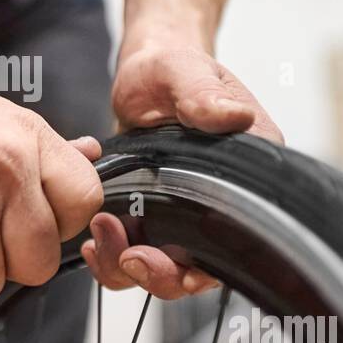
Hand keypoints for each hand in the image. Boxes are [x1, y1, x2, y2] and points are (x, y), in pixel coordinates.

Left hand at [82, 39, 282, 299]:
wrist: (145, 71)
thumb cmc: (173, 68)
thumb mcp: (186, 72)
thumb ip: (203, 95)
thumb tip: (230, 115)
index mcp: (249, 171)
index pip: (242, 237)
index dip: (203, 261)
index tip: (159, 252)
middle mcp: (224, 202)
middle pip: (202, 268)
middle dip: (160, 274)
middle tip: (125, 254)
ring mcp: (188, 214)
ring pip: (168, 269)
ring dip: (130, 268)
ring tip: (99, 240)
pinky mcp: (156, 216)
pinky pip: (140, 254)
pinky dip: (114, 258)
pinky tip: (93, 242)